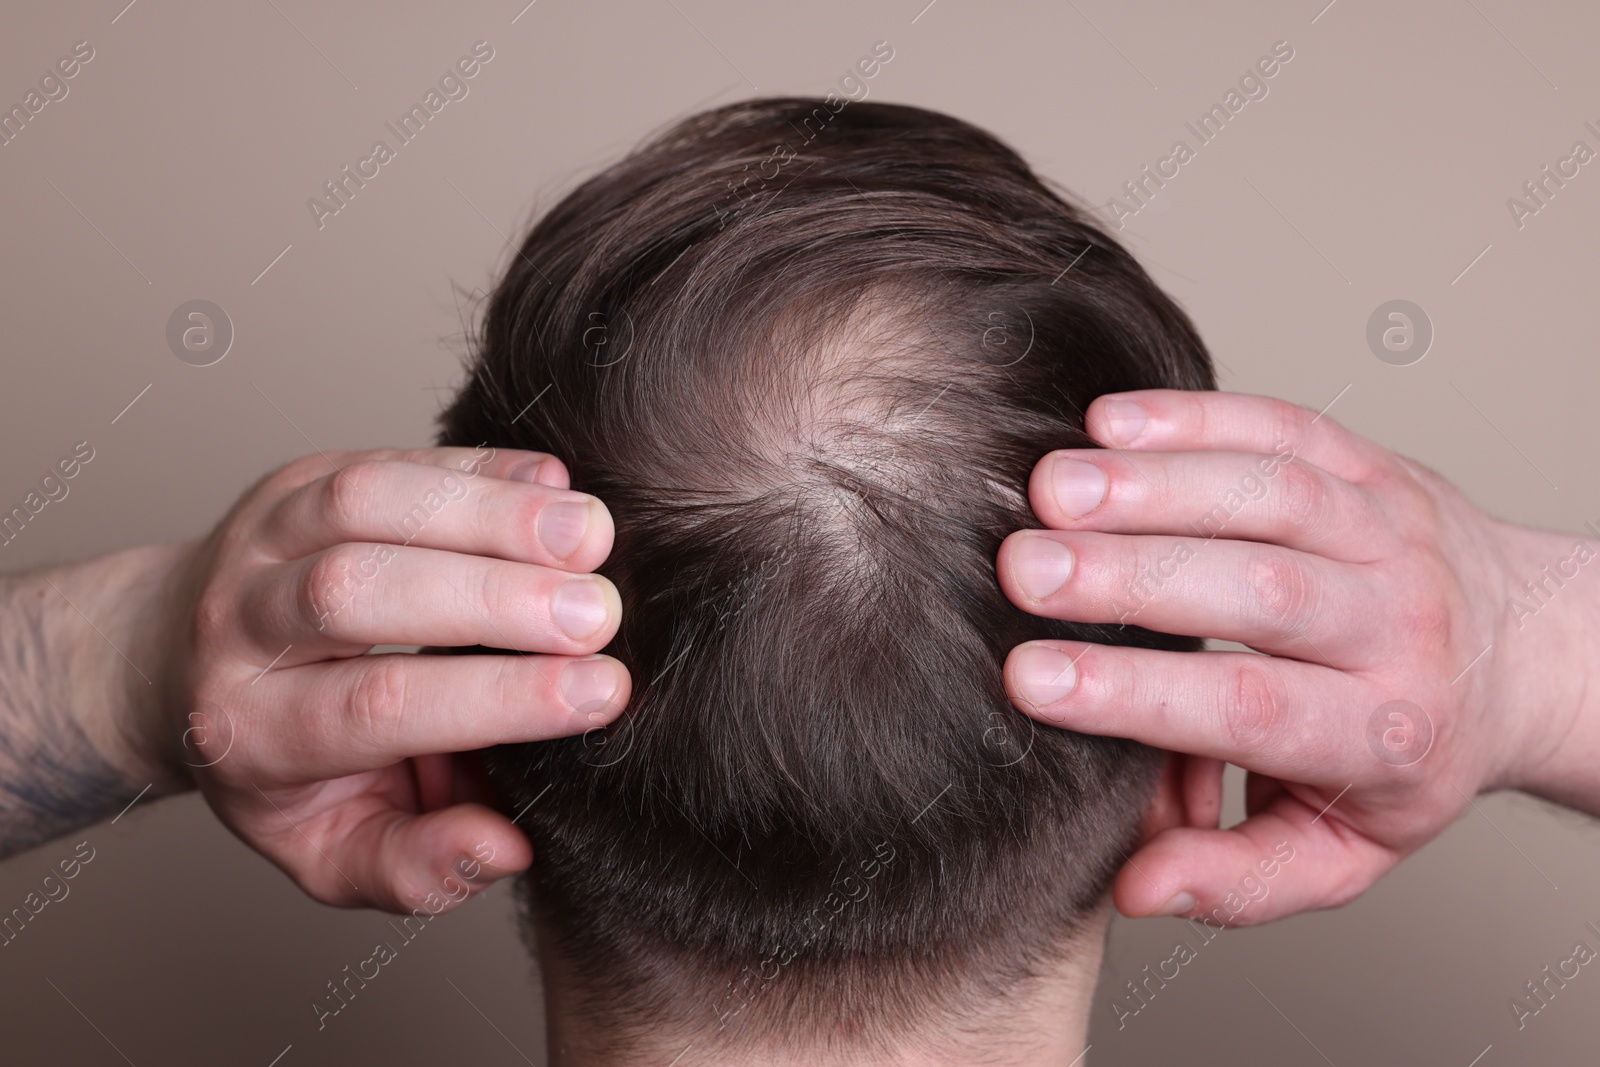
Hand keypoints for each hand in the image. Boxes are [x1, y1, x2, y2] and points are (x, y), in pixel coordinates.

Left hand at [149, 446, 628, 912]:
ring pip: (367, 502)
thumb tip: (502, 849)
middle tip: (601, 614)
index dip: (497, 697)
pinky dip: (478, 466)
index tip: (600, 693)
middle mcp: (238, 627)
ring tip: (592, 534)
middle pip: (360, 593)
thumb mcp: (329, 849)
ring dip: (490, 514)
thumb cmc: (280, 768)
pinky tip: (555, 486)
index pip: (378, 708)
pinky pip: (388, 458)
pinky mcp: (296, 481)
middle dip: (493, 598)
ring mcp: (260, 540)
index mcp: (253, 733)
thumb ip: (413, 867)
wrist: (174, 665)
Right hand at [996, 390, 1599, 924]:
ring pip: (1274, 496)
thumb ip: (1241, 877)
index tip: (1033, 679)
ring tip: (1050, 488)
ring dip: (1155, 486)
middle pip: (1263, 593)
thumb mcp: (1341, 848)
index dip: (1137, 694)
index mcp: (1383, 733)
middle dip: (1133, 578)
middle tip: (1023, 572)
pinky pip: (1287, 428)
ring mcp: (1389, 533)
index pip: (1251, 712)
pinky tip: (1109, 421)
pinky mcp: (1372, 465)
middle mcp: (1397, 626)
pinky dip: (1198, 417)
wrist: (1524, 651)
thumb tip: (1139, 887)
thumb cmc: (1407, 754)